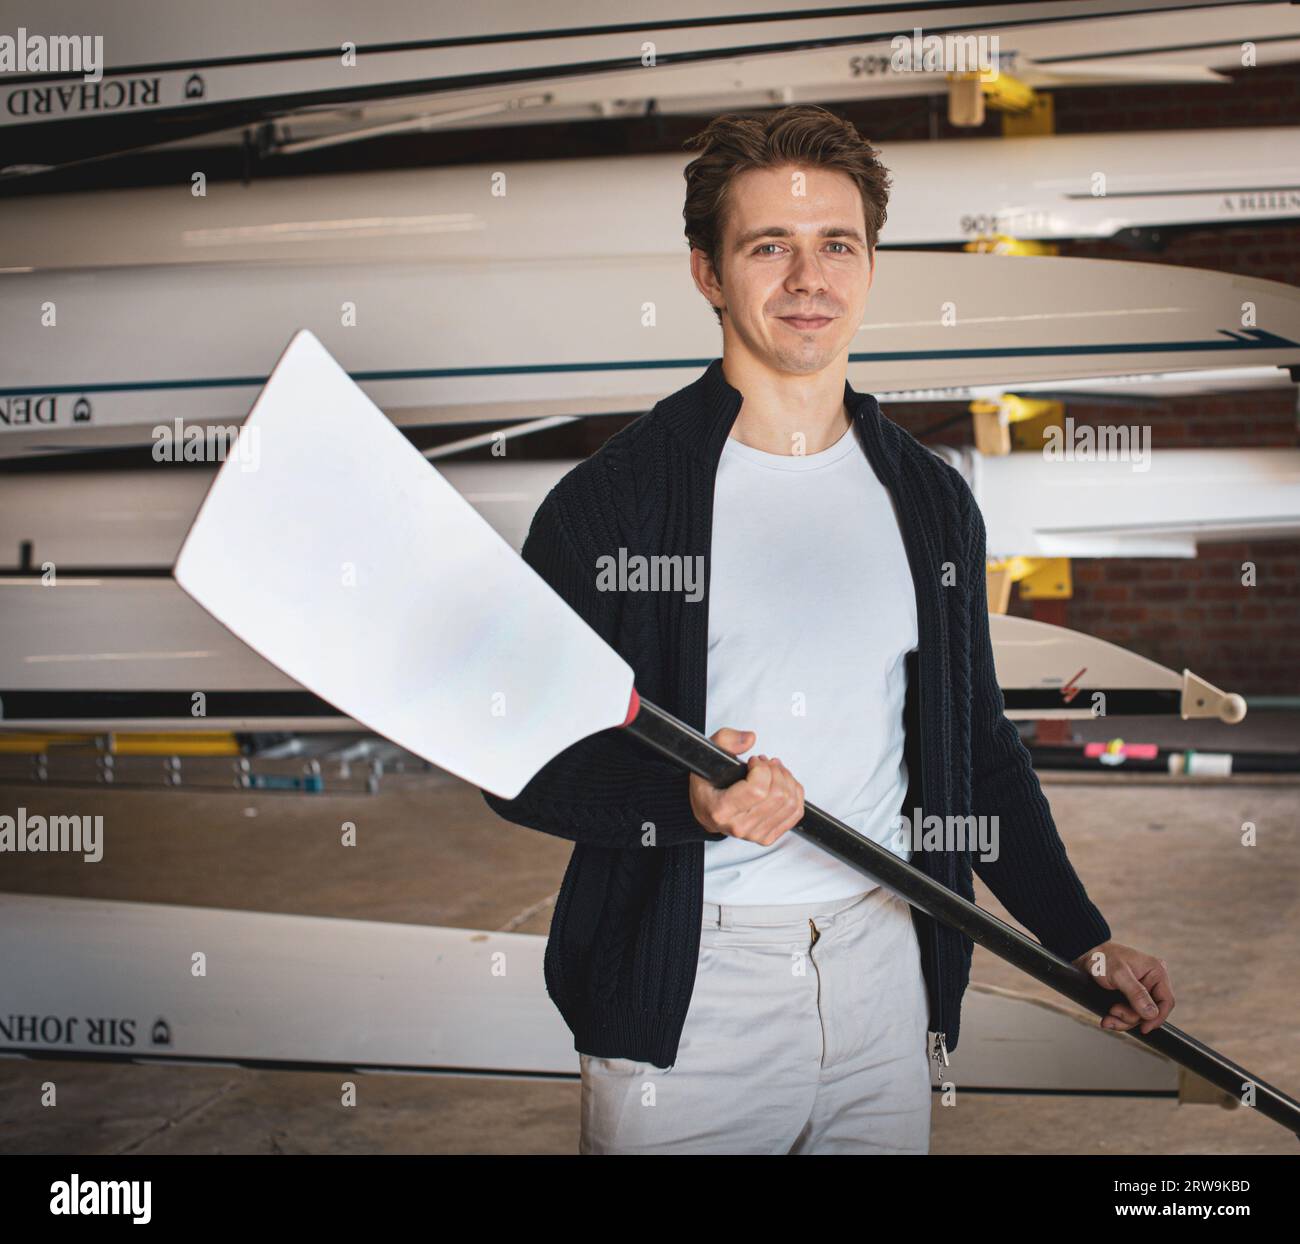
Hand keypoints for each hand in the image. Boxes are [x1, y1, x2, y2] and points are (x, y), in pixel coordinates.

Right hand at [690, 728, 804, 844]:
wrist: (707, 811)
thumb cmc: (708, 786)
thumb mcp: (708, 757)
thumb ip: (726, 741)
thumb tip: (750, 739)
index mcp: (721, 810)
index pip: (758, 790)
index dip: (762, 769)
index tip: (754, 761)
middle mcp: (739, 826)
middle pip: (778, 795)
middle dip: (775, 771)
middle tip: (765, 763)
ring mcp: (755, 834)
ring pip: (790, 803)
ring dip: (787, 779)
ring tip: (774, 771)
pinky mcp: (768, 836)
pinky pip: (795, 813)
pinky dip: (795, 793)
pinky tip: (784, 783)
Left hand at [1073, 941, 1174, 1035]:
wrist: (1085, 955)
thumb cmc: (1101, 958)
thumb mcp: (1119, 975)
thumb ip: (1136, 993)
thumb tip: (1152, 1013)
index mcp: (1156, 972)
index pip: (1167, 1001)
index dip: (1157, 1018)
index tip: (1144, 1028)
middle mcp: (1151, 981)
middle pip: (1151, 1012)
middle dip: (1132, 1017)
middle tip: (1114, 1012)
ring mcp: (1141, 989)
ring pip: (1139, 1015)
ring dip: (1123, 1019)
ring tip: (1108, 1016)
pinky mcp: (1131, 996)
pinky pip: (1130, 1013)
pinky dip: (1119, 1018)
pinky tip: (1108, 1018)